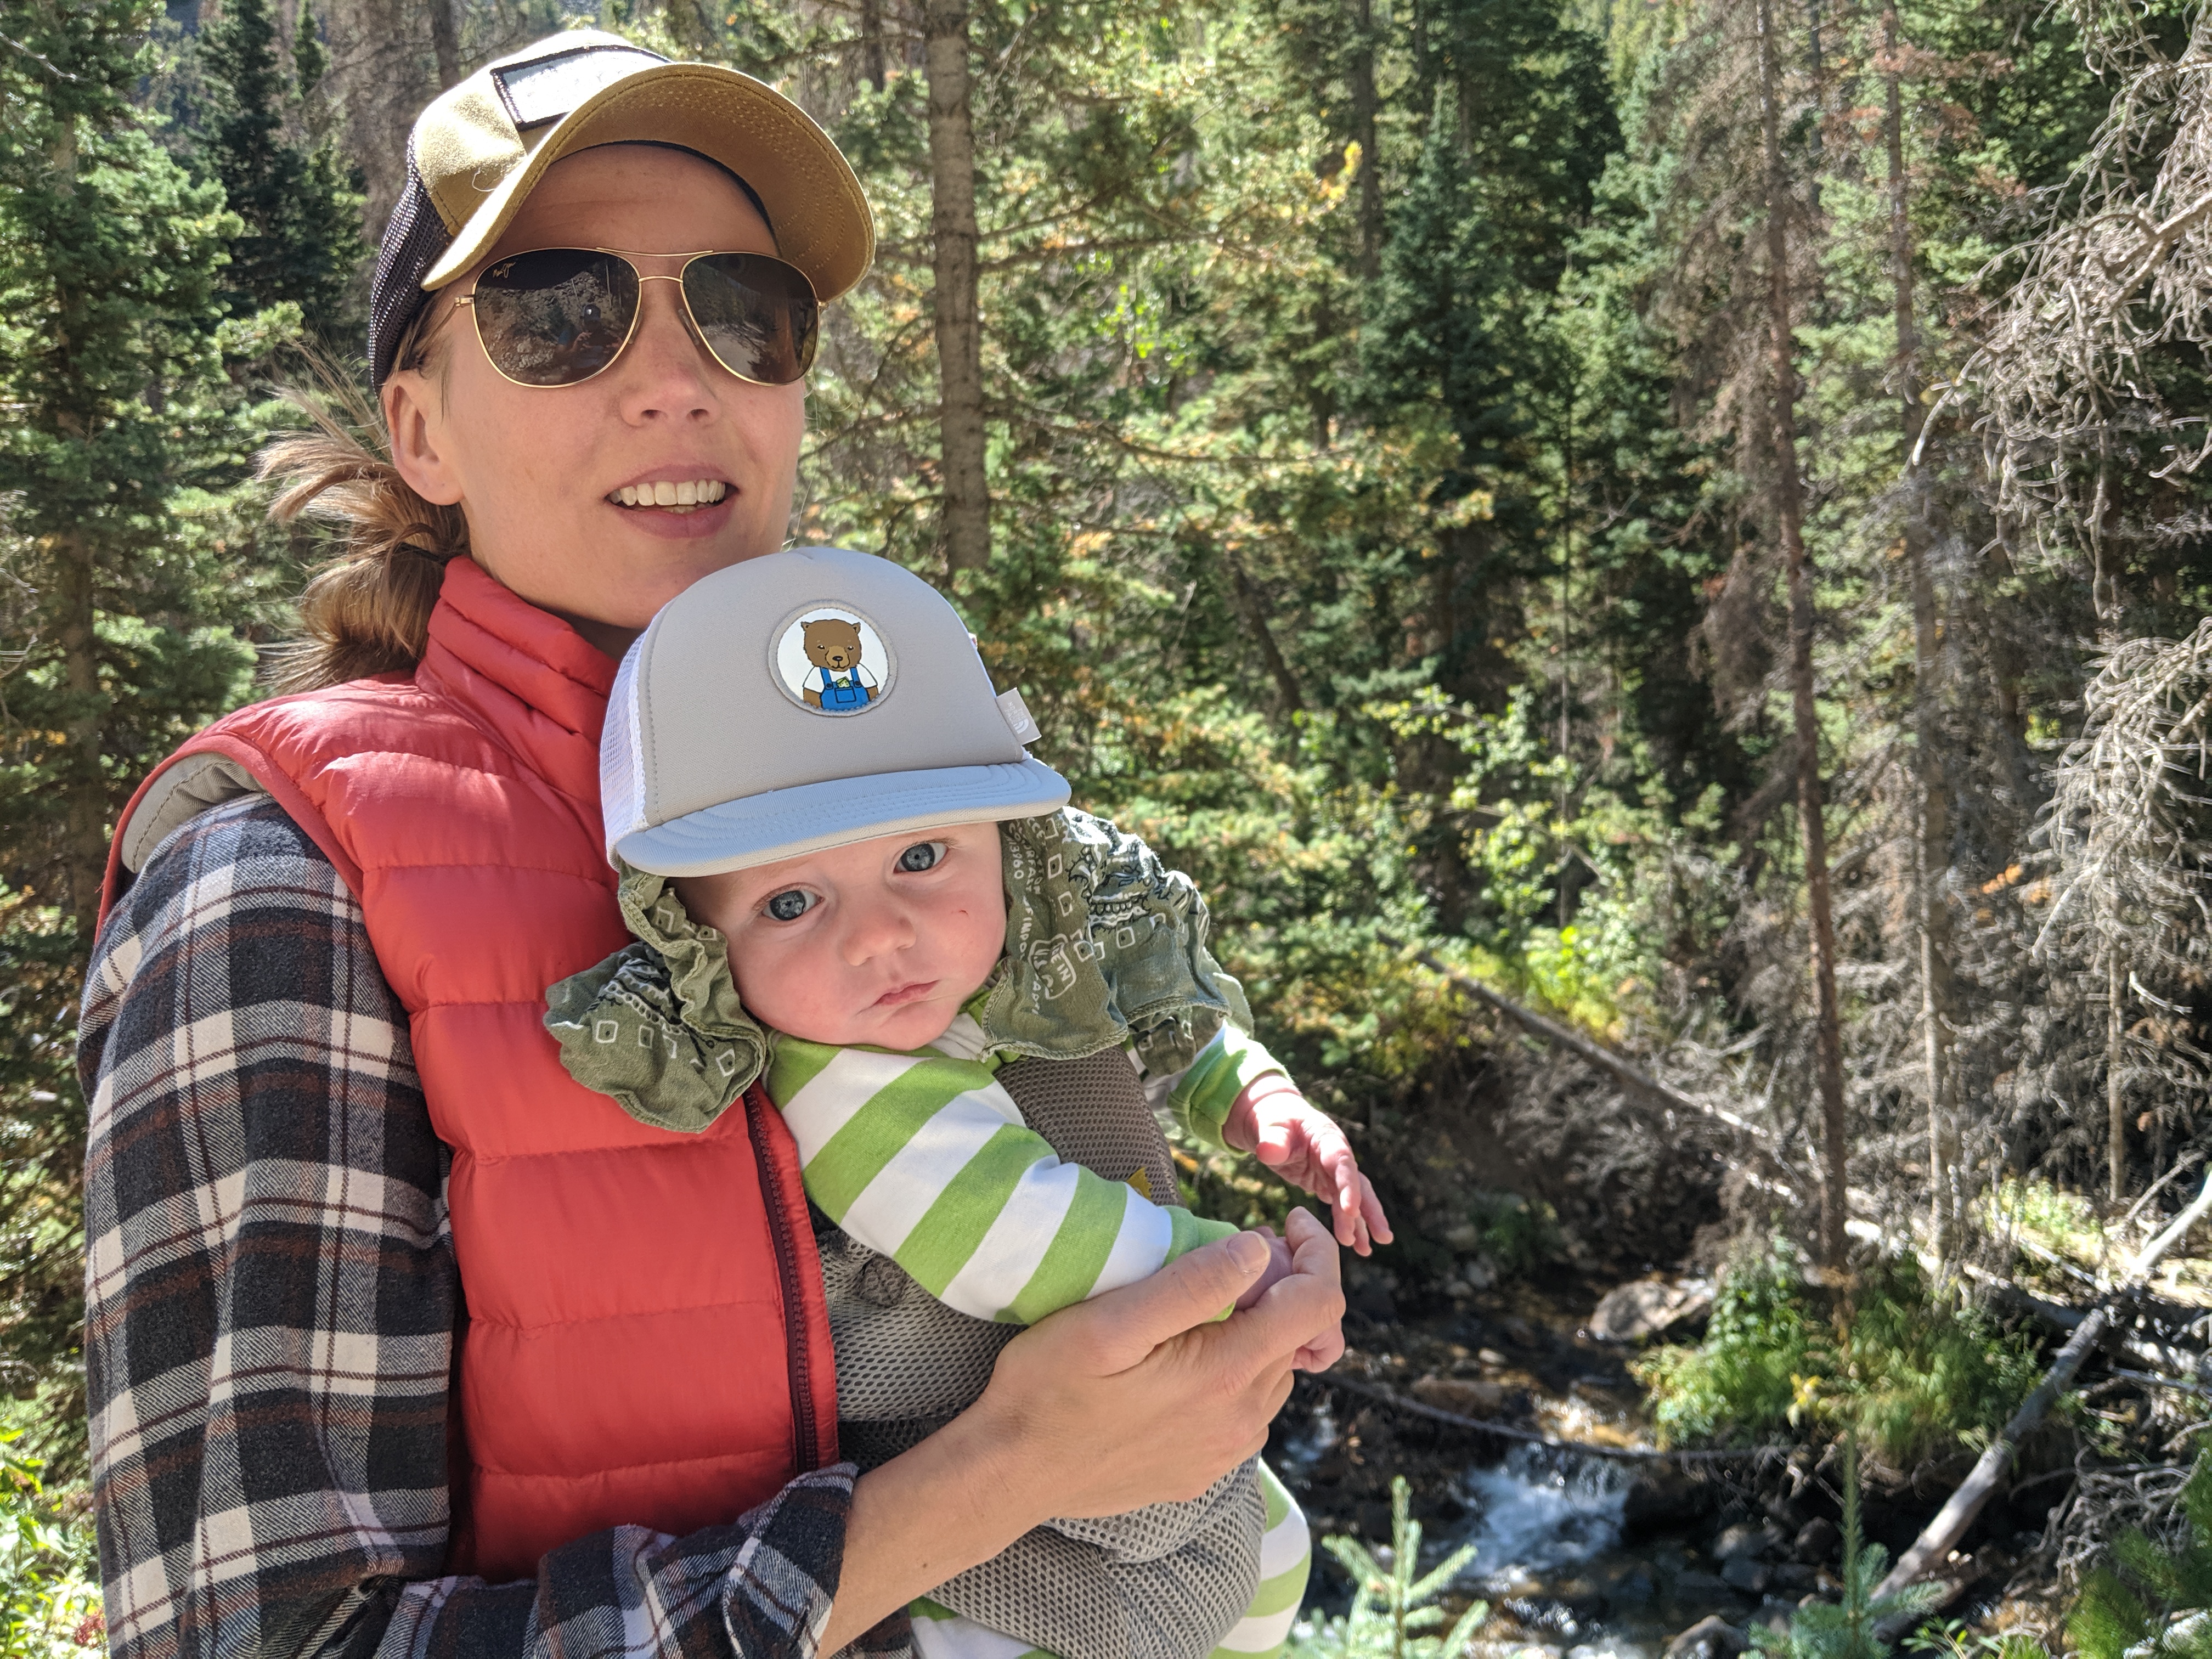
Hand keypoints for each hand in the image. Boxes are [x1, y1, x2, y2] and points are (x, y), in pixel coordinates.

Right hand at [822, 1213, 1345, 1650]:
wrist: (1010, 1475)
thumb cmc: (1048, 1388)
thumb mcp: (1109, 1322)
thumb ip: (1191, 1285)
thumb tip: (1258, 1251)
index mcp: (1226, 1375)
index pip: (1317, 1305)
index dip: (1315, 1252)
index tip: (1283, 1220)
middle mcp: (1241, 1420)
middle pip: (1299, 1337)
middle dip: (1283, 1285)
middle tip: (1236, 1247)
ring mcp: (1225, 1451)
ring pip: (1274, 1372)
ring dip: (1260, 1329)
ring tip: (1210, 1299)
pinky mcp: (1204, 1468)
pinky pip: (1246, 1409)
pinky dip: (1238, 1370)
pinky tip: (1190, 1355)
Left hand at [1223, 1074, 1393, 1253]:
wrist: (1271, 1122)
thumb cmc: (1272, 1119)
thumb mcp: (1269, 1124)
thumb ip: (1271, 1138)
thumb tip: (1268, 1152)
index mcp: (1326, 1138)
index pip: (1342, 1162)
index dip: (1349, 1185)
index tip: (1351, 1210)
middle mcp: (1337, 1156)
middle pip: (1359, 1184)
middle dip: (1370, 1211)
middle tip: (1382, 1237)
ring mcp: (1333, 1172)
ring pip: (1354, 1199)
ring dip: (1363, 1224)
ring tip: (1367, 1251)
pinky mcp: (1327, 1184)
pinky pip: (1342, 1206)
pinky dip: (1349, 1225)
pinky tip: (1357, 1246)